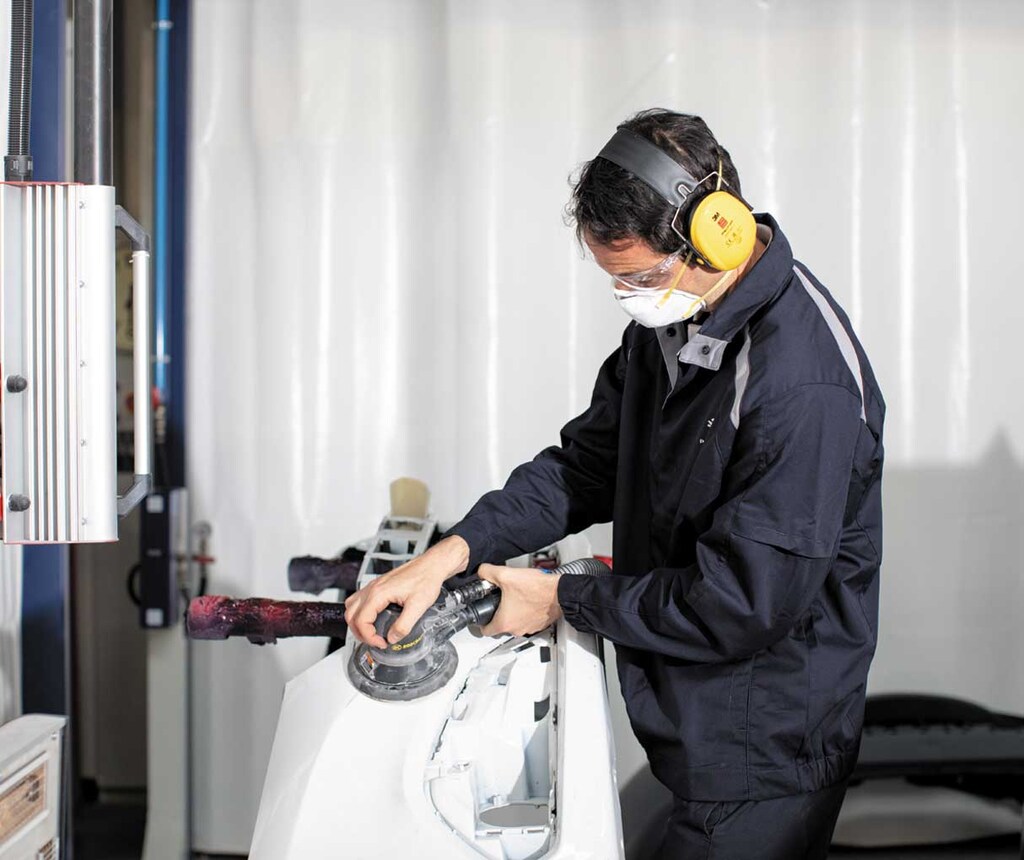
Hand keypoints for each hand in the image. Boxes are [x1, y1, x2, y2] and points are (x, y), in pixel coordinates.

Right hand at [344, 535, 468, 648]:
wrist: (431, 565)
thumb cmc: (426, 579)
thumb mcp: (418, 606)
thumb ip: (404, 626)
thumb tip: (392, 638)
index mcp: (379, 593)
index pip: (361, 621)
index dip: (369, 637)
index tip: (382, 643)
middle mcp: (373, 588)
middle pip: (351, 615)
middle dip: (360, 633)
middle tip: (375, 641)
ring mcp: (374, 585)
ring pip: (351, 606)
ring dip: (356, 622)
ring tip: (370, 633)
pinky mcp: (378, 585)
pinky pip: (359, 600)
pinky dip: (360, 612)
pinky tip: (372, 618)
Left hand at [478, 565, 561, 637]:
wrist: (559, 592)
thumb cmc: (537, 588)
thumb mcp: (506, 575)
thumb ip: (488, 572)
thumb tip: (482, 571)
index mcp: (505, 622)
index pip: (485, 631)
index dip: (480, 623)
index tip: (480, 616)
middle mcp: (516, 629)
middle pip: (500, 626)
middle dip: (498, 613)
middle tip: (499, 600)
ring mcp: (529, 628)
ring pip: (515, 623)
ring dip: (513, 613)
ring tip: (514, 597)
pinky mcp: (539, 624)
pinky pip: (527, 621)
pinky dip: (525, 613)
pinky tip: (527, 599)